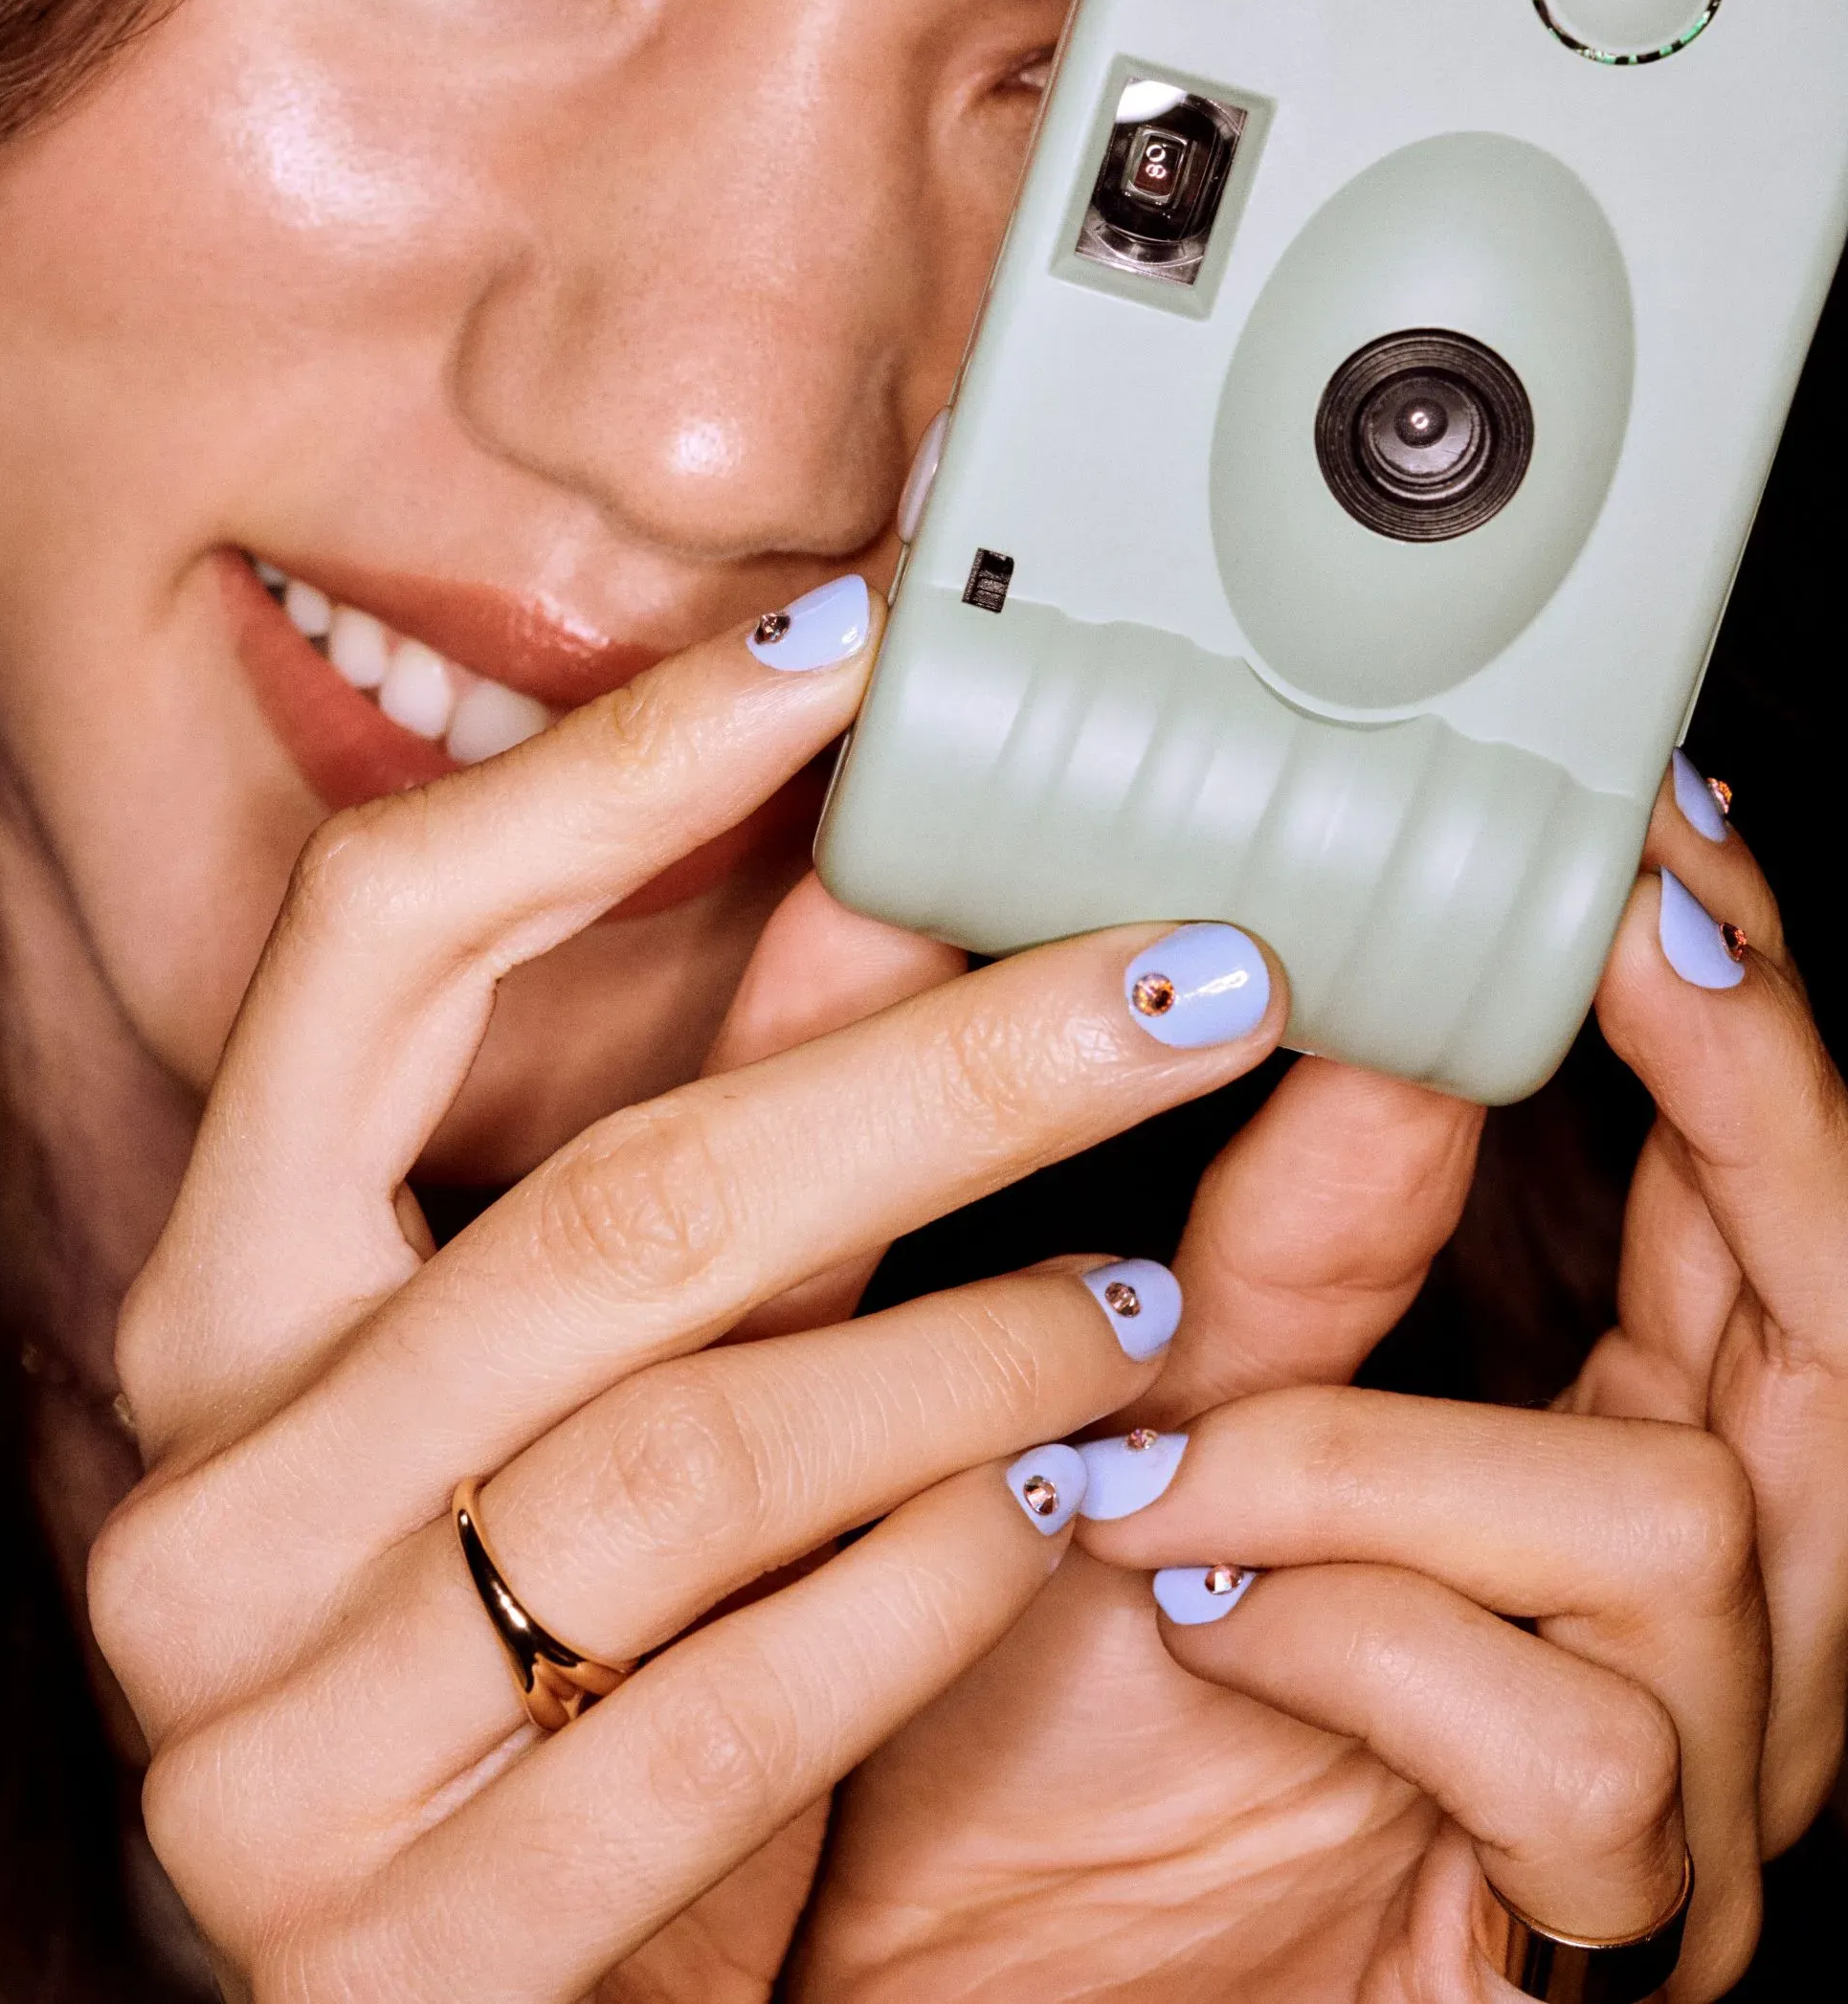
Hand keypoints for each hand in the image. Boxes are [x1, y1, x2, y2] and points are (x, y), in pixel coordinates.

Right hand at [86, 597, 1284, 2001]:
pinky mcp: (402, 1957)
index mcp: (211, 1308)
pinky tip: (1072, 1501)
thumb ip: (724, 1159)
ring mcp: (268, 1753)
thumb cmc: (550, 1650)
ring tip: (1163, 1287)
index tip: (849, 642)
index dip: (609, 773)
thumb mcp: (597, 1386)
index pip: (365, 947)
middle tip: (1188, 974)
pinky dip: (933, 1588)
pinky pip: (729, 1718)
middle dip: (943, 1069)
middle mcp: (198, 1505)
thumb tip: (912, 856)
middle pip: (607, 1202)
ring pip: (685, 1457)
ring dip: (979, 1350)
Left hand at [795, 770, 1846, 2001]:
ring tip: (1153, 1463)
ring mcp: (1688, 1776)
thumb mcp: (1157, 1414)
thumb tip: (1320, 974)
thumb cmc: (1045, 1713)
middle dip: (1744, 1096)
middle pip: (1837, 1319)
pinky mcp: (1618, 1923)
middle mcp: (1701, 1608)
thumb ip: (1272, 1234)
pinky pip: (1577, 1732)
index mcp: (1598, 1452)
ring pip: (1686, 1508)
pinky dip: (1354, 1638)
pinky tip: (1197, 1620)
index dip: (1735, 1015)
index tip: (1643, 835)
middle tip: (1629, 927)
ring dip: (1374, 1451)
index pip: (1751, 1207)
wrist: (963, 1998)